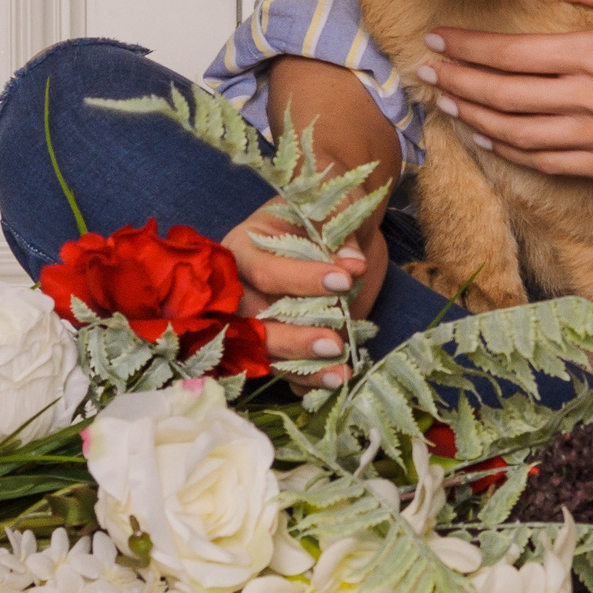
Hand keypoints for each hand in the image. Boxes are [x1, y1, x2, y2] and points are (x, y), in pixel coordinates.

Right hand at [224, 199, 382, 393]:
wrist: (342, 227)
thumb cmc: (327, 210)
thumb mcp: (331, 210)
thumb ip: (338, 235)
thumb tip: (352, 263)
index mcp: (242, 248)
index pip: (263, 270)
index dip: (300, 279)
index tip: (344, 280)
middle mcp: (240, 288)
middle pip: (253, 322)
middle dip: (293, 337)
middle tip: (334, 342)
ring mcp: (257, 320)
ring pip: (266, 353)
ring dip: (302, 367)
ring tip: (340, 373)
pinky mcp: (280, 341)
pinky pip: (284, 369)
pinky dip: (307, 380)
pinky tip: (332, 382)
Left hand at [419, 0, 592, 181]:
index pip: (513, 56)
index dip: (468, 51)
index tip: (437, 41)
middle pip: (505, 97)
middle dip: (458, 84)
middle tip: (424, 74)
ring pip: (519, 136)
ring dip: (475, 120)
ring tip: (444, 104)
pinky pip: (548, 162)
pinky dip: (510, 151)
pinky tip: (488, 138)